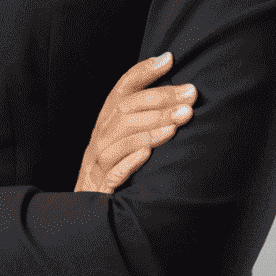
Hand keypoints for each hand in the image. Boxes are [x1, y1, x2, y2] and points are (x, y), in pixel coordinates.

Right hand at [74, 52, 196, 193]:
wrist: (85, 216)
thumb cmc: (115, 173)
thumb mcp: (127, 142)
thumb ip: (145, 119)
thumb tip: (178, 91)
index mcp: (107, 122)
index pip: (122, 89)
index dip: (143, 72)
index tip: (170, 59)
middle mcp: (100, 137)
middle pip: (125, 110)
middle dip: (160, 100)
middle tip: (190, 95)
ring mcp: (96, 162)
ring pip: (120, 138)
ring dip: (152, 127)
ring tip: (180, 121)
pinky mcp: (97, 188)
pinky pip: (111, 172)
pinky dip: (129, 161)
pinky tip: (149, 154)